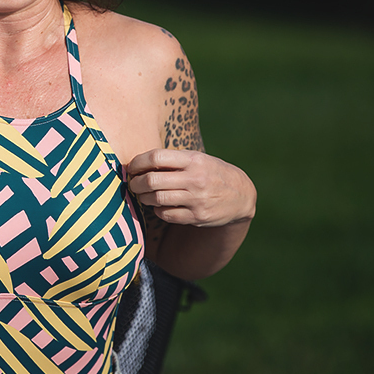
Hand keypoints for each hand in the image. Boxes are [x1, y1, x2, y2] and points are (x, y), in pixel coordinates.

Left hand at [126, 149, 255, 228]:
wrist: (241, 195)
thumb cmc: (211, 173)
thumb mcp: (198, 159)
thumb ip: (173, 160)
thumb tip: (139, 164)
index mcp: (193, 160)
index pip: (156, 157)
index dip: (138, 162)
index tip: (132, 167)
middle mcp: (195, 179)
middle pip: (152, 180)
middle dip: (136, 183)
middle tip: (133, 184)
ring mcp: (196, 199)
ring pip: (157, 199)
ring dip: (144, 198)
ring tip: (143, 195)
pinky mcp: (197, 216)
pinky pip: (166, 214)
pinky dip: (157, 210)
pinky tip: (159, 206)